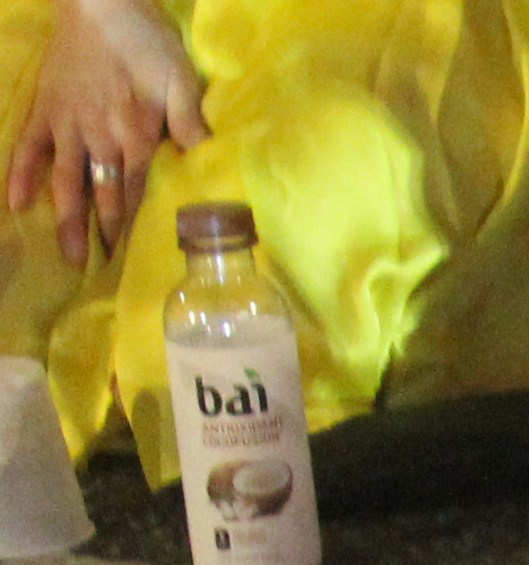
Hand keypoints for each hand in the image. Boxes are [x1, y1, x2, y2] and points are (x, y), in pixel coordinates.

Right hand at [6, 0, 204, 269]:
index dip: (135, 224)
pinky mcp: (45, 109)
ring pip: (65, 180)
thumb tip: (207, 163)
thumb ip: (190, 124)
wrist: (98, 4)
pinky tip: (16, 203)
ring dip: (66, 218)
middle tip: (105, 271)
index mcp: (134, 134)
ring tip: (69, 255)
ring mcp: (66, 124)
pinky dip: (20, 174)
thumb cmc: (145, 41)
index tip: (138, 257)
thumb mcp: (180, 80)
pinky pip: (27, 146)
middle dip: (104, 232)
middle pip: (102, 193)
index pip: (137, 190)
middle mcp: (98, 136)